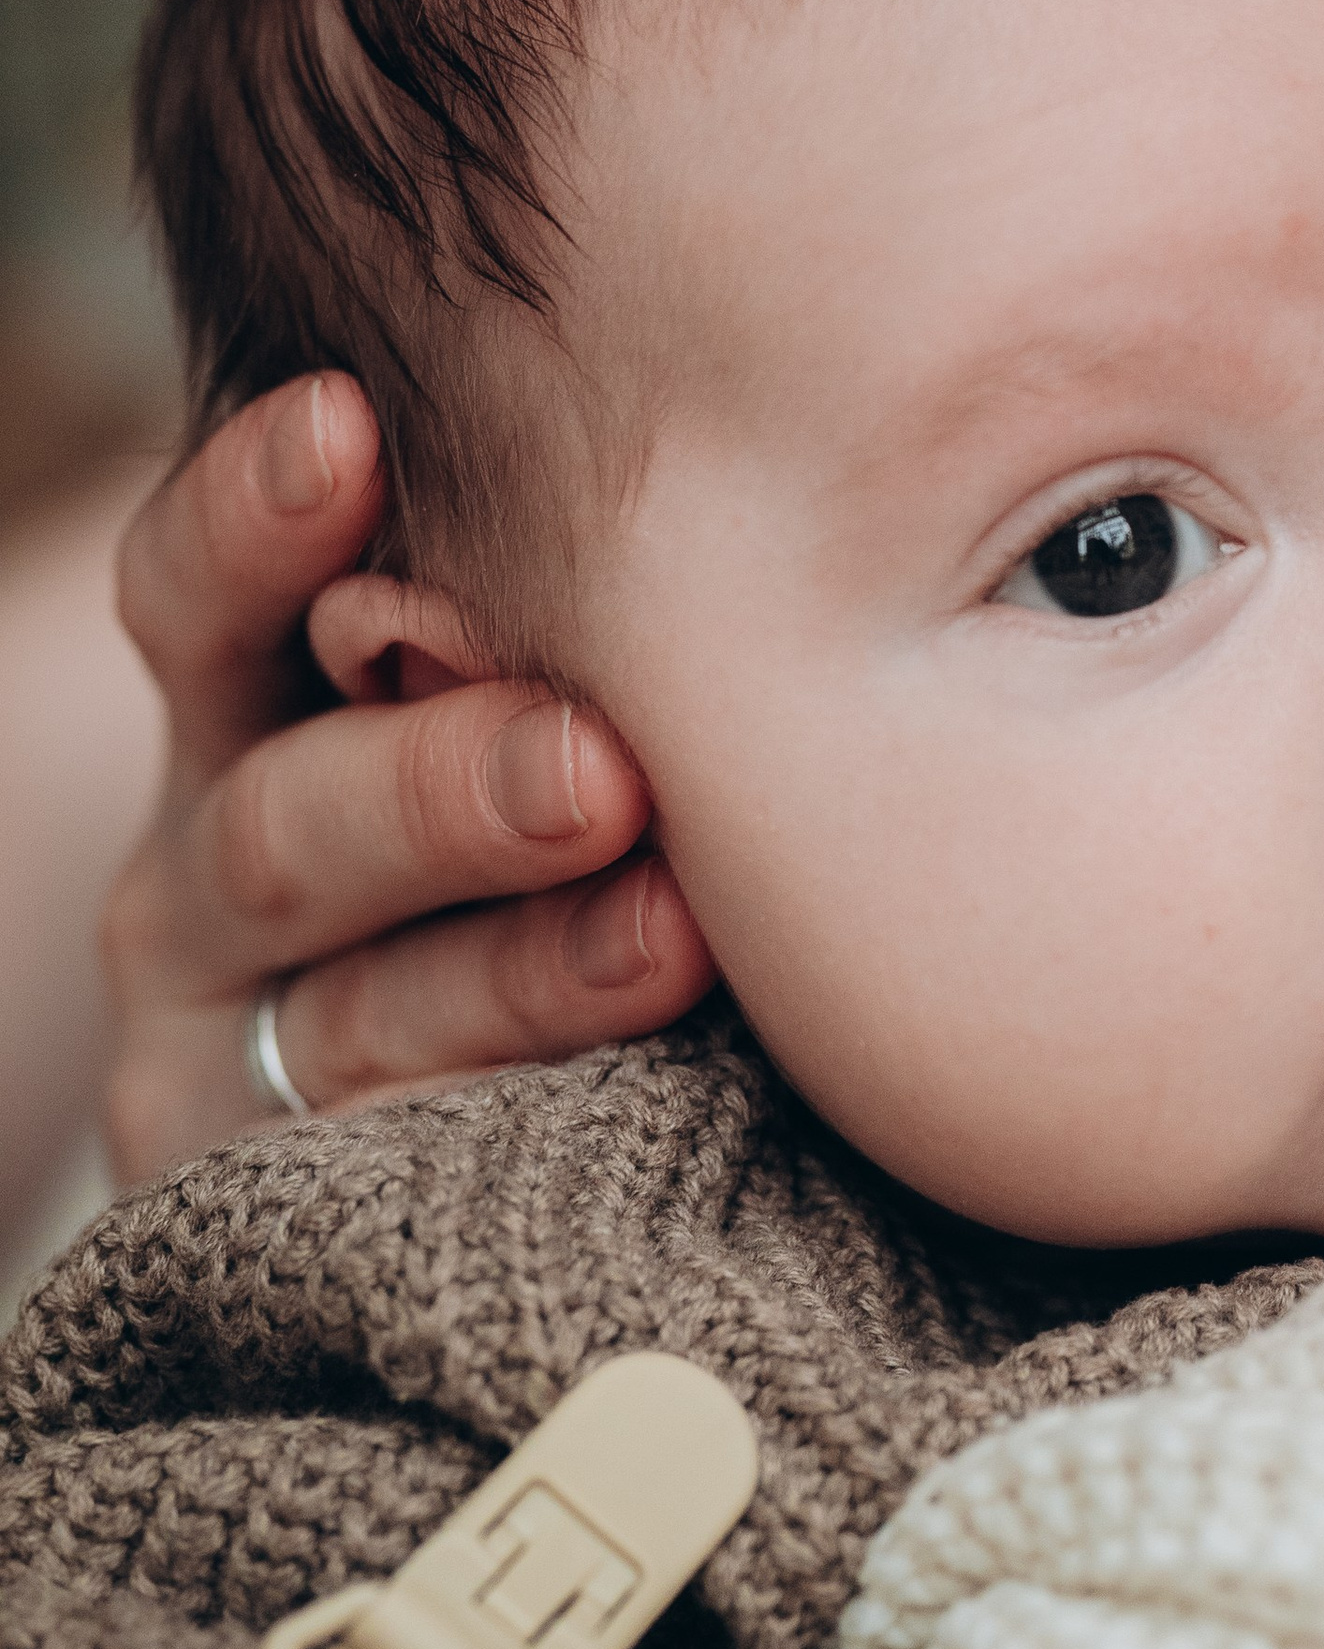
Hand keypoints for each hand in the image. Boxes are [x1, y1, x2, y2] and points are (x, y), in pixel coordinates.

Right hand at [101, 373, 713, 1184]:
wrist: (525, 1112)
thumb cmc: (591, 815)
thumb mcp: (538, 691)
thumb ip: (592, 604)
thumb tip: (795, 429)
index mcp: (251, 711)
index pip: (202, 601)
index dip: (259, 517)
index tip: (345, 427)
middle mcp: (217, 875)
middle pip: (288, 821)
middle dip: (442, 789)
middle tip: (597, 766)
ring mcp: (242, 1058)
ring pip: (359, 1018)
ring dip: (521, 976)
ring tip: (674, 939)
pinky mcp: (278, 1221)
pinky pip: (396, 1187)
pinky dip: (518, 1141)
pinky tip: (628, 1113)